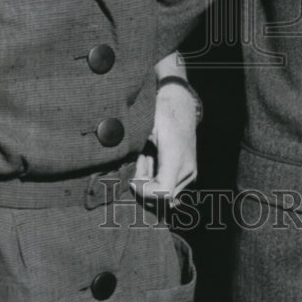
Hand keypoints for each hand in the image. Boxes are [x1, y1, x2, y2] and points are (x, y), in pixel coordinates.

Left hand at [132, 53, 197, 206]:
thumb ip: (130, 146)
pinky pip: (168, 189)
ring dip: (148, 181)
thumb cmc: (161, 112)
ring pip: (163, 194)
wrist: (182, 105)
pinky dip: (155, 179)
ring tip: (144, 157)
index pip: (162, 192)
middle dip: (142, 184)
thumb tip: (111, 163)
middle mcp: (187, 169)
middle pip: (159, 196)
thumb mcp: (144, 124)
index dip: (142, 192)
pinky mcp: (188, 175)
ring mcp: (189, 174)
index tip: (131, 178)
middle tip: (137, 159)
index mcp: (176, 156)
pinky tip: (151, 161)